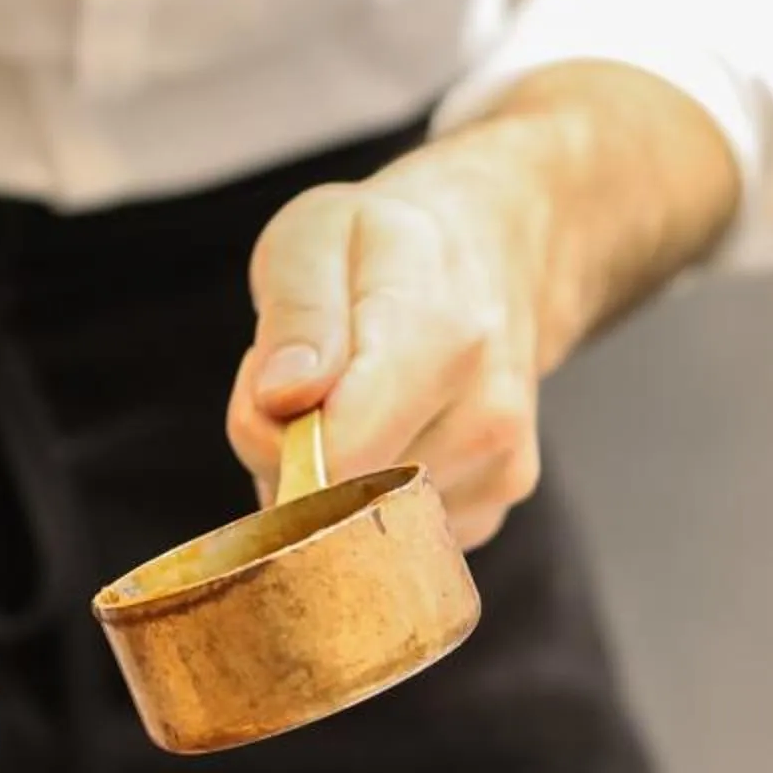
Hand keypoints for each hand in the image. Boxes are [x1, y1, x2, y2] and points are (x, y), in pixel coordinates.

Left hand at [227, 137, 552, 550]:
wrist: (491, 252)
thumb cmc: (384, 243)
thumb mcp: (316, 234)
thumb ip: (295, 314)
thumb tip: (283, 400)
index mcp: (444, 337)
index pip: (338, 455)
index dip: (273, 437)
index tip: (272, 385)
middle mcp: (488, 414)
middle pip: (338, 500)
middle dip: (288, 458)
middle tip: (300, 384)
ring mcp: (499, 468)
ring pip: (358, 527)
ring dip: (323, 479)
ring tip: (347, 399)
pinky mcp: (493, 507)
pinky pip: (389, 537)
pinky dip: (363, 498)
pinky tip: (382, 430)